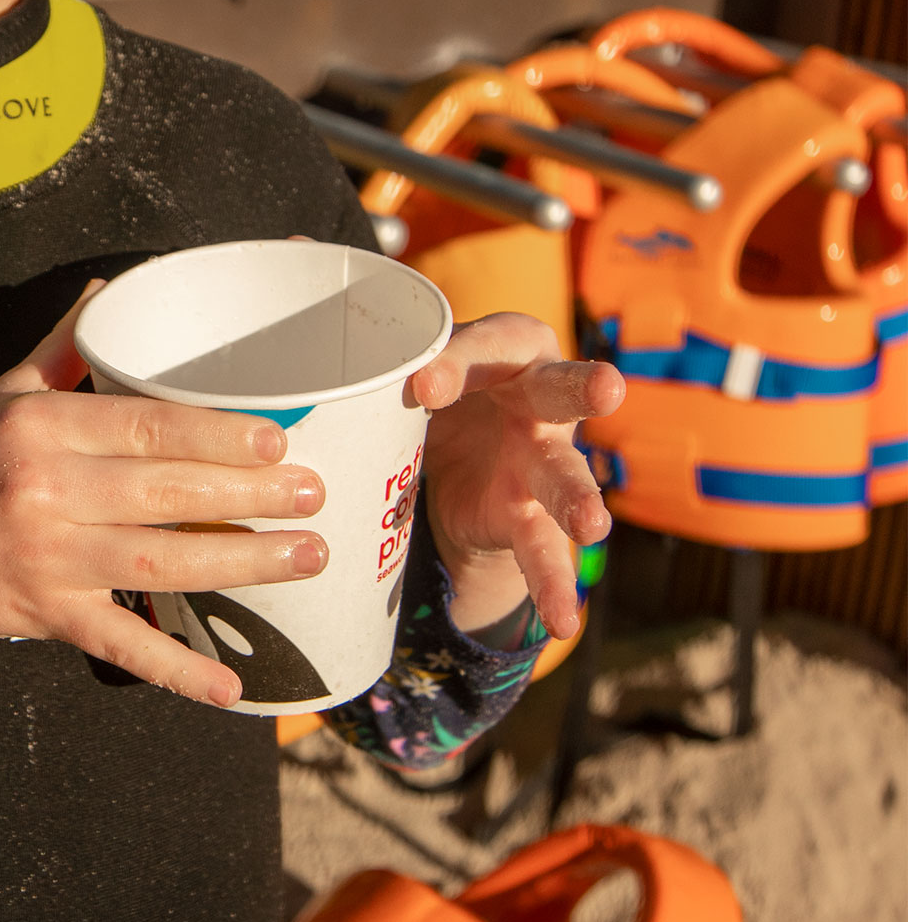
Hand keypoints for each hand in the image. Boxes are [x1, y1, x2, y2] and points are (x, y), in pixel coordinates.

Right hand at [0, 284, 328, 725]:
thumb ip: (61, 350)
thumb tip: (108, 291)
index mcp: (39, 427)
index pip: (145, 427)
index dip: (217, 435)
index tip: (278, 439)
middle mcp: (43, 491)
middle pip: (165, 493)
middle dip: (249, 495)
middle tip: (315, 494)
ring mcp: (47, 560)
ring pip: (160, 562)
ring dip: (241, 564)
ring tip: (307, 556)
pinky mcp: (47, 617)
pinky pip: (121, 644)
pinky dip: (175, 669)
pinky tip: (230, 685)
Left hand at [411, 313, 620, 643]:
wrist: (449, 455)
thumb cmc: (433, 387)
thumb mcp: (410, 368)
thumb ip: (383, 358)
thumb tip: (314, 300)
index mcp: (507, 349)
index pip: (492, 344)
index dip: (460, 362)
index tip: (423, 387)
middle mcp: (537, 401)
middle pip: (561, 391)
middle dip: (583, 388)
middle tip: (607, 387)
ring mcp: (542, 461)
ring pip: (566, 477)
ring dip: (579, 499)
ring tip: (591, 525)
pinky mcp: (530, 515)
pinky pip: (545, 553)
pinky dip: (553, 588)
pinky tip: (563, 621)